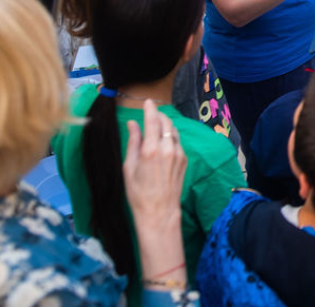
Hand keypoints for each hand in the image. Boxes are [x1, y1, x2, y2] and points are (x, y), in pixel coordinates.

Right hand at [123, 101, 186, 238]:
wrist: (159, 211)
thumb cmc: (138, 193)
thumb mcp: (129, 167)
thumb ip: (133, 142)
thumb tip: (132, 124)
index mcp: (150, 150)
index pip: (152, 121)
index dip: (150, 108)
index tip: (148, 102)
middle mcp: (167, 149)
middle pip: (166, 122)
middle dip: (158, 115)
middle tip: (151, 114)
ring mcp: (179, 154)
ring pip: (173, 131)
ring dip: (165, 125)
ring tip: (156, 127)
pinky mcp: (185, 159)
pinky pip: (177, 142)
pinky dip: (170, 137)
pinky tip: (162, 143)